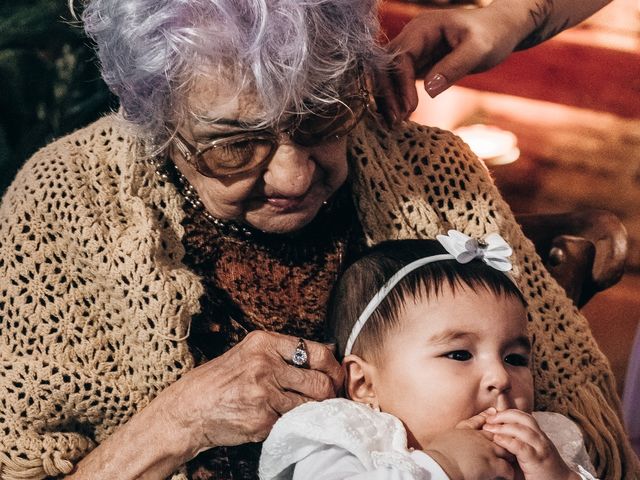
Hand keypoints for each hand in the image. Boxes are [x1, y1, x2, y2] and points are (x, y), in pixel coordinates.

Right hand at [156, 331, 342, 455]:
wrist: (189, 409)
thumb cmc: (221, 381)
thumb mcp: (250, 354)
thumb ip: (283, 353)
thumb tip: (328, 353)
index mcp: (264, 343)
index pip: (317, 352)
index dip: (334, 368)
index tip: (337, 377)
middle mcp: (266, 365)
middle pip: (320, 381)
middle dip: (331, 393)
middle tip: (331, 398)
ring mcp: (264, 393)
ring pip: (311, 405)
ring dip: (315, 410)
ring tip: (310, 410)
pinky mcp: (263, 420)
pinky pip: (293, 422)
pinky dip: (294, 423)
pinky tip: (284, 419)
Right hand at [374, 0, 530, 123]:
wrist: (498, 30)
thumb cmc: (491, 35)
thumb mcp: (478, 50)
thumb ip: (453, 67)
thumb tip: (428, 91)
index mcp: (423, 28)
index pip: (401, 56)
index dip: (401, 83)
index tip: (410, 108)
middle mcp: (411, 37)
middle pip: (385, 66)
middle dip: (387, 93)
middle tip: (395, 121)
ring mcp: (412, 51)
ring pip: (387, 75)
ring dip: (388, 98)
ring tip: (395, 122)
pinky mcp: (415, 65)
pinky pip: (397, 82)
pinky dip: (396, 99)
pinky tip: (402, 116)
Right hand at [425, 424, 514, 479]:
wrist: (441, 463)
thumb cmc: (437, 453)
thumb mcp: (444, 436)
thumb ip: (452, 433)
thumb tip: (450, 435)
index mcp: (466, 430)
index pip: (480, 420)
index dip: (488, 417)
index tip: (494, 413)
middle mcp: (480, 437)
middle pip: (499, 435)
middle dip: (504, 439)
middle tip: (508, 444)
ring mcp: (488, 450)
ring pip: (507, 450)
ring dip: (509, 456)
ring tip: (511, 461)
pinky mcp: (492, 464)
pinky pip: (508, 468)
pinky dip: (509, 473)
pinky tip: (507, 476)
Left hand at [483, 409, 580, 479]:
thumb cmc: (541, 469)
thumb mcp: (529, 451)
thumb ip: (517, 442)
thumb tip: (496, 434)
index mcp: (538, 434)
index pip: (523, 416)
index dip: (506, 413)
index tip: (491, 415)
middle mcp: (540, 438)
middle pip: (522, 417)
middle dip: (503, 415)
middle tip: (487, 419)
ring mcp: (540, 448)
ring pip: (522, 430)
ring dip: (502, 426)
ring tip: (488, 428)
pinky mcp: (537, 460)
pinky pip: (521, 447)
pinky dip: (508, 441)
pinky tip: (497, 440)